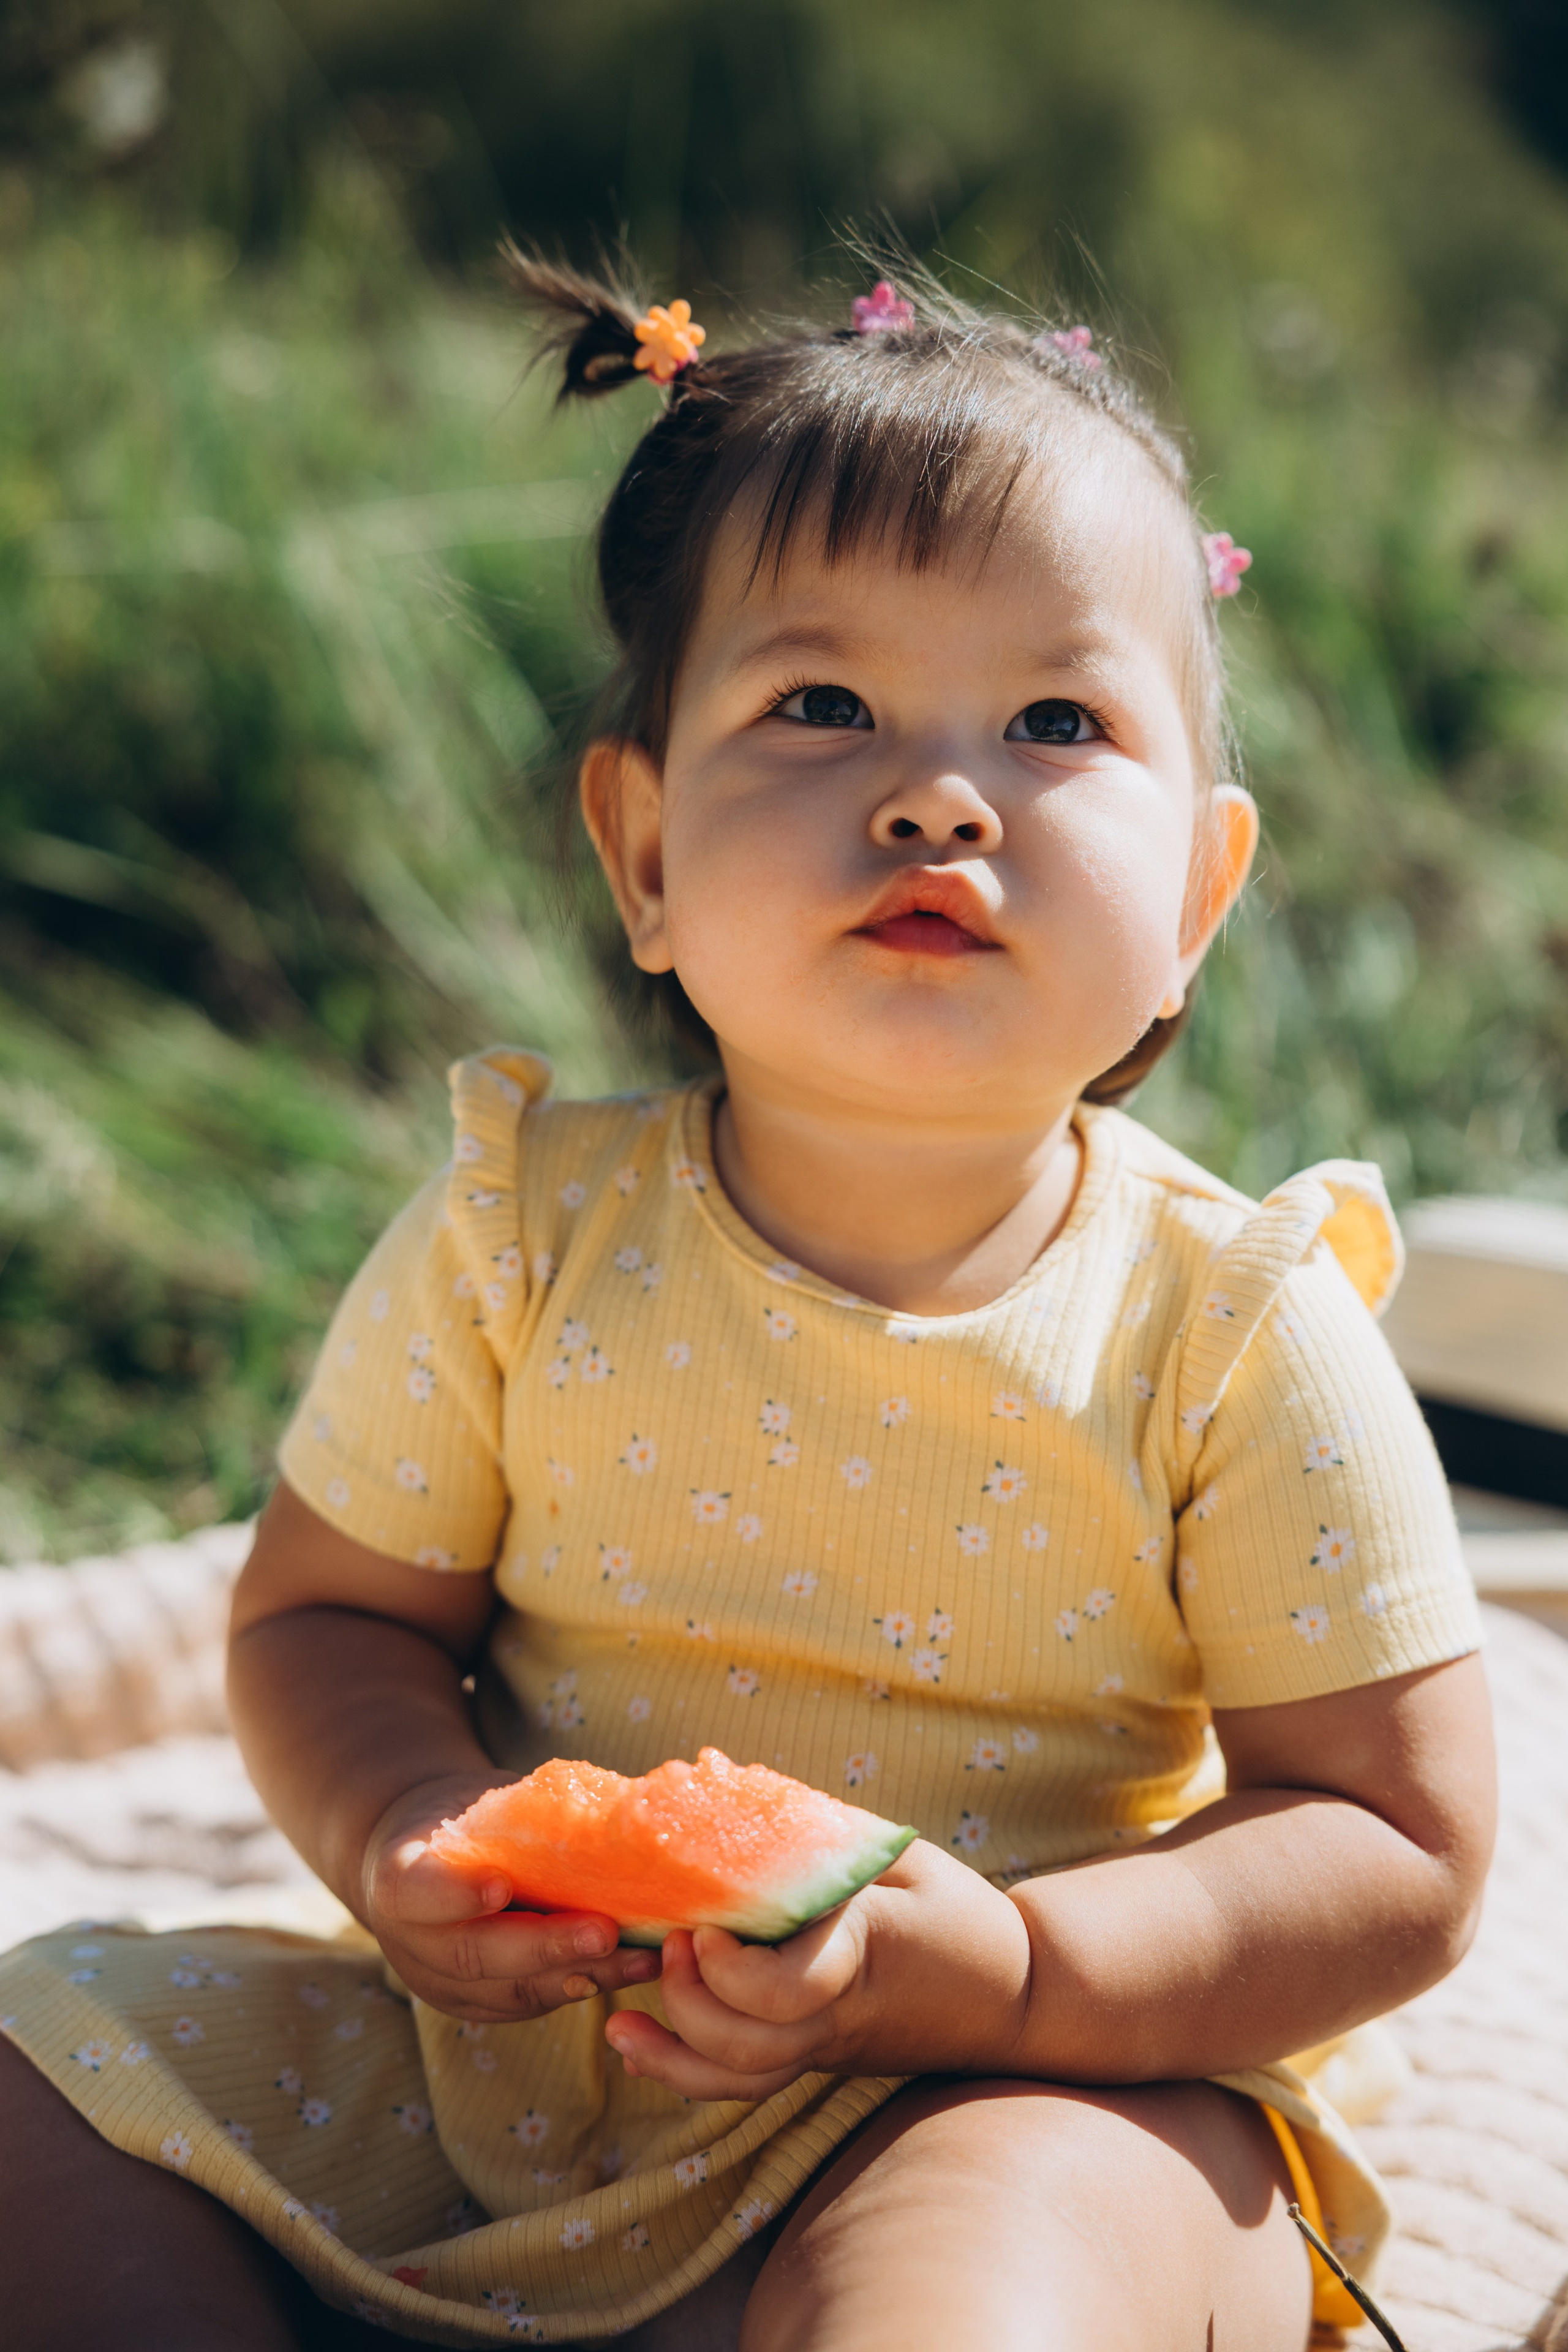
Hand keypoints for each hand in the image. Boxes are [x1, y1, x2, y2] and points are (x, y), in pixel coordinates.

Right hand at [361, 1775, 661, 2022]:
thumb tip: (613, 1813)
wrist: (423, 1861)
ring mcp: (444, 1986)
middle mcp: (413, 1944)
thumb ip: (520, 1816)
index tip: (500, 1885)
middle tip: (604, 1933)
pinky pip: (532, 2002)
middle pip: (475, 1955)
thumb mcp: (476, 1801)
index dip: (455, 1895)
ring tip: (643, 1960)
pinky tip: (632, 1971)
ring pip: (513, 1991)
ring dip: (583, 1976)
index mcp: (399, 1879)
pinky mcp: (480, 2006)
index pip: (417, 1893)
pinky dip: (583, 1986)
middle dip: (546, 1948)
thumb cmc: (462, 1817)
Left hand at [603, 1839, 1031, 2100]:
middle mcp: (839, 2015)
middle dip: (691, 2004)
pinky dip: (688, 2074)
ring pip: (741, 2081)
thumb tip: (714, 1769)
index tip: (707, 1927)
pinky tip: (641, 2044)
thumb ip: (816, 1828)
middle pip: (749, 2047)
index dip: (733, 1973)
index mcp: (864, 1955)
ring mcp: (828, 2047)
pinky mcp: (818, 2058)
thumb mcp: (899, 1854)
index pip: (789, 1990)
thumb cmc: (958, 1910)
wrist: (1019, 1996)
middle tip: (673, 1943)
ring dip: (672, 2057)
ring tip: (619, 2021)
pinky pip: (748, 2084)